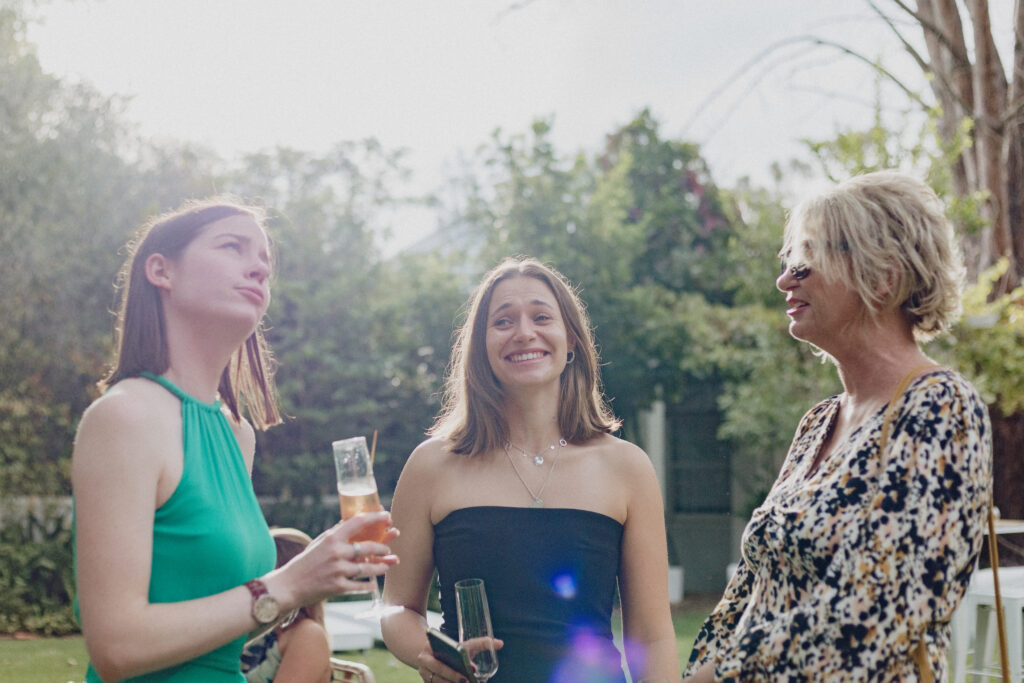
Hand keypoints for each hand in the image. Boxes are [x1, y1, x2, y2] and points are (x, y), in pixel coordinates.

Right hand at [269, 512, 398, 607]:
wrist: (288, 586)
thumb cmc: (305, 562)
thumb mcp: (319, 543)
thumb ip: (336, 532)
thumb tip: (352, 520)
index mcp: (332, 538)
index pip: (358, 522)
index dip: (376, 518)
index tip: (388, 517)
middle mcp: (336, 552)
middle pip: (368, 547)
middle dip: (382, 548)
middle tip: (388, 549)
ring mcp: (338, 570)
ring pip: (368, 568)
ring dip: (381, 567)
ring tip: (386, 566)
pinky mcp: (338, 587)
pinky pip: (360, 586)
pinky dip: (368, 585)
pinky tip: (373, 584)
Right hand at [416, 637, 503, 682]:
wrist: (433, 653)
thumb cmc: (453, 649)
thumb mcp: (466, 644)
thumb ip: (482, 643)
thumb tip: (500, 643)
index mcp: (430, 648)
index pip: (442, 656)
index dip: (454, 666)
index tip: (472, 668)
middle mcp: (424, 661)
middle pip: (438, 671)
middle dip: (453, 677)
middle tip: (468, 681)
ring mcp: (424, 674)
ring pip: (437, 682)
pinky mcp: (427, 682)